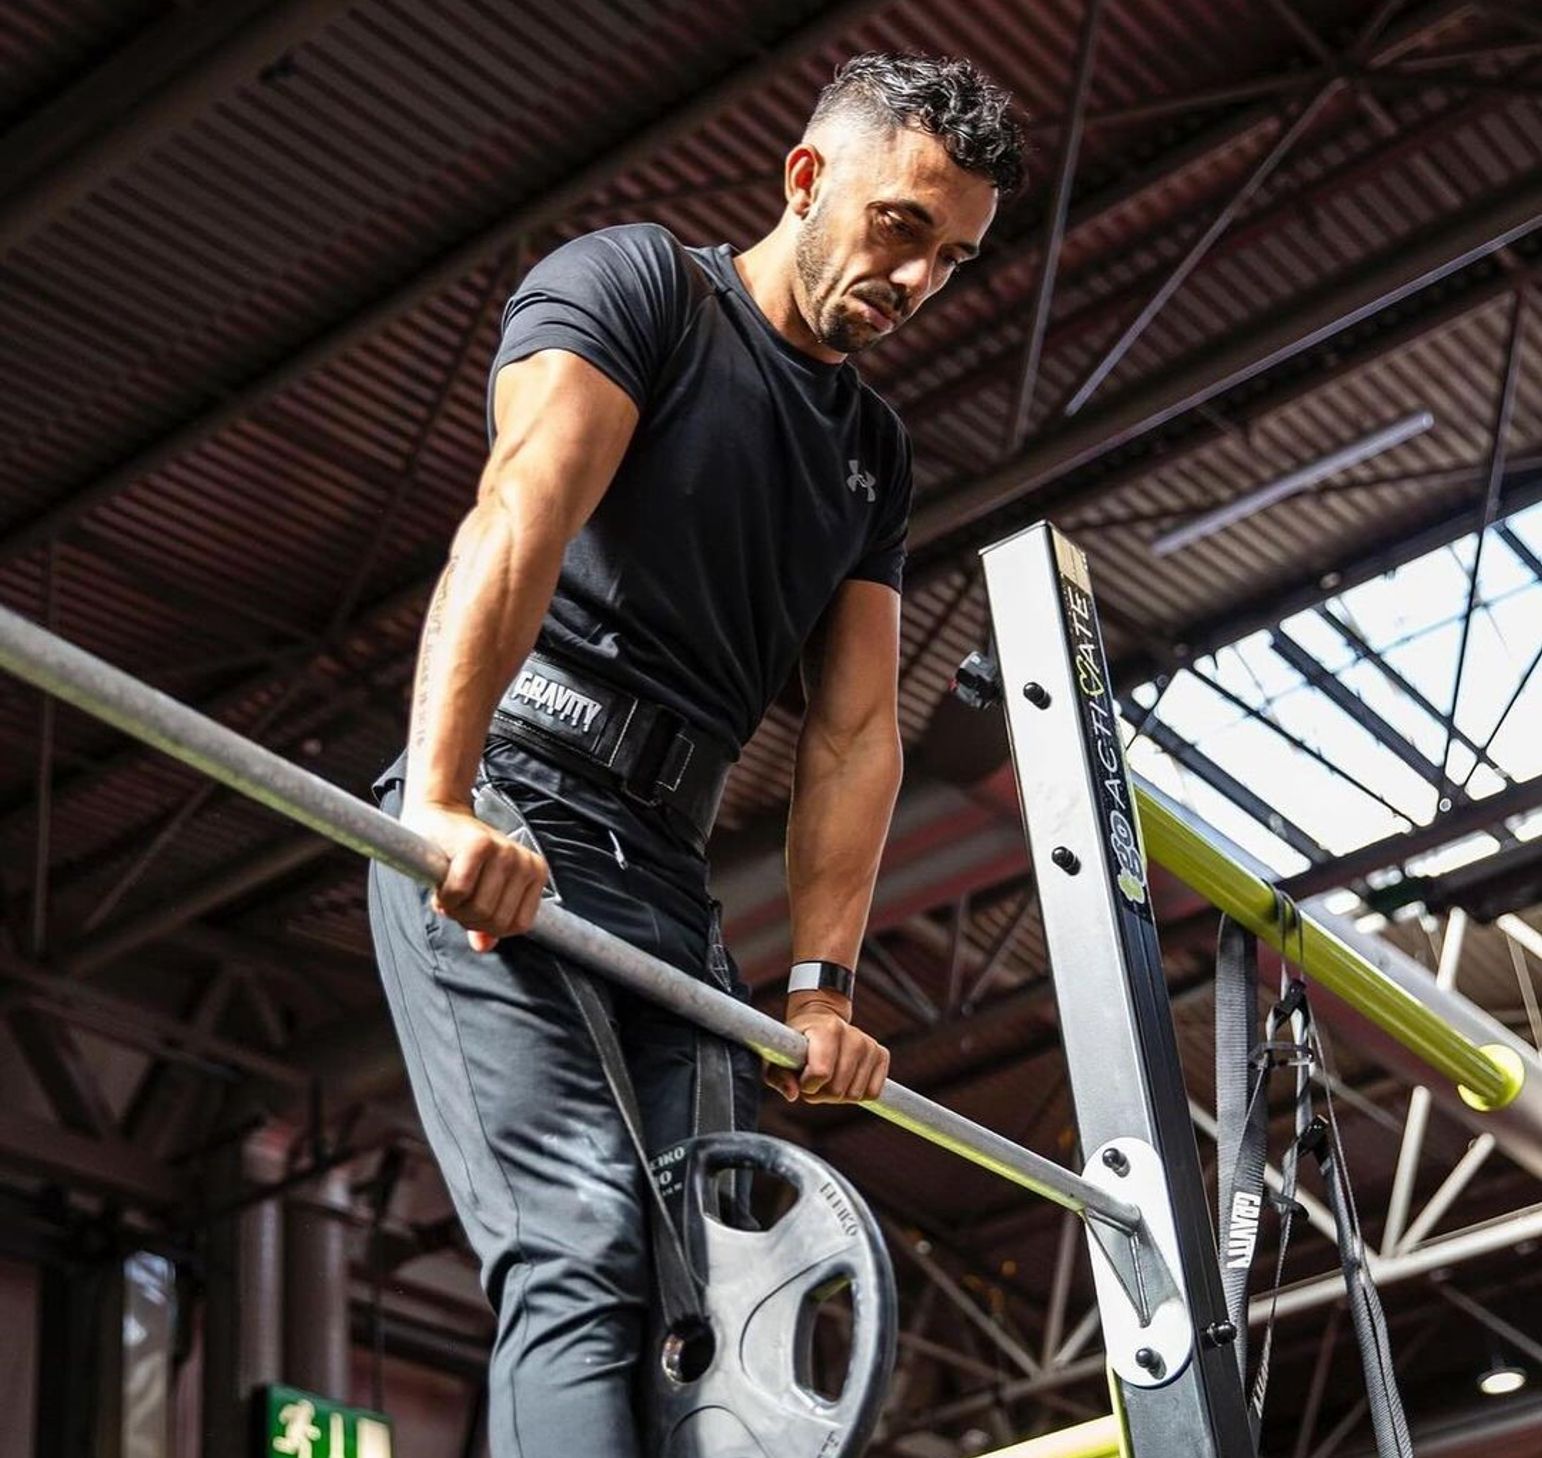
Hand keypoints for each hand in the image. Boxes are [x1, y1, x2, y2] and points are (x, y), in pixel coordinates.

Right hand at [402, 798, 547, 952]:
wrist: (439, 816)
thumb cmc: (461, 853)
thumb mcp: (482, 890)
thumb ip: (486, 922)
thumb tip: (484, 946)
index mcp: (535, 874)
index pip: (518, 925)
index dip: (490, 928)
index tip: (474, 910)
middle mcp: (525, 862)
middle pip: (496, 921)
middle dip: (468, 918)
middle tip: (457, 899)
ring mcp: (505, 851)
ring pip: (478, 910)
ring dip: (454, 908)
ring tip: (450, 890)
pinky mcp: (479, 844)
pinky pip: (459, 892)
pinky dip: (444, 895)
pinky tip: (442, 881)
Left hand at [766, 991, 889, 1104]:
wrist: (820, 1018)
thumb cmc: (797, 1042)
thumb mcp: (779, 1056)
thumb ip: (779, 1076)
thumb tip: (793, 1095)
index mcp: (826, 1029)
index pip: (821, 1073)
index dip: (807, 1086)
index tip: (802, 1078)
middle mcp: (852, 1034)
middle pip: (837, 1090)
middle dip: (821, 1094)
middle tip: (814, 1082)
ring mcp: (869, 1044)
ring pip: (855, 1094)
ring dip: (838, 1096)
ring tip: (829, 1079)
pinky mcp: (881, 1054)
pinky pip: (873, 1093)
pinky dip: (857, 1094)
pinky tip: (846, 1080)